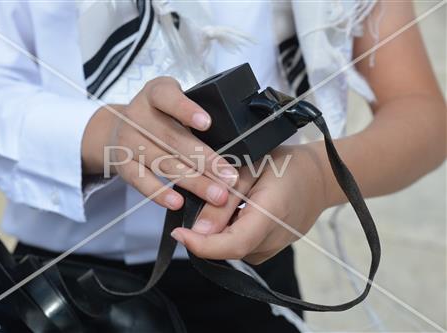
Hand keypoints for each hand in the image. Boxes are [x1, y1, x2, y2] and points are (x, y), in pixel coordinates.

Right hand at [82, 77, 238, 209]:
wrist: (116, 128)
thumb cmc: (157, 115)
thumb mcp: (171, 101)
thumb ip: (192, 114)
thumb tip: (232, 139)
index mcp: (154, 94)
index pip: (168, 98)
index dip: (186, 110)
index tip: (207, 123)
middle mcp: (138, 116)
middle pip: (173, 139)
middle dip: (205, 160)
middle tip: (230, 177)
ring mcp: (128, 142)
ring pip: (163, 163)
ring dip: (193, 182)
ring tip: (217, 195)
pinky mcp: (123, 165)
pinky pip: (141, 181)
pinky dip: (160, 193)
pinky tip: (178, 202)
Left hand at [170, 143, 328, 263]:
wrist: (319, 178)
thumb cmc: (286, 165)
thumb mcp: (251, 168)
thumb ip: (225, 199)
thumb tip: (197, 231)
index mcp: (271, 214)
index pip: (233, 244)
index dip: (202, 245)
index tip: (178, 233)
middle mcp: (273, 239)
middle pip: (228, 248)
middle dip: (206, 230)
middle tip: (203, 200)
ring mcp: (273, 248)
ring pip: (231, 247)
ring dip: (219, 228)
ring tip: (228, 199)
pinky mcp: (269, 250)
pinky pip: (240, 245)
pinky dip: (230, 229)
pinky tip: (237, 209)